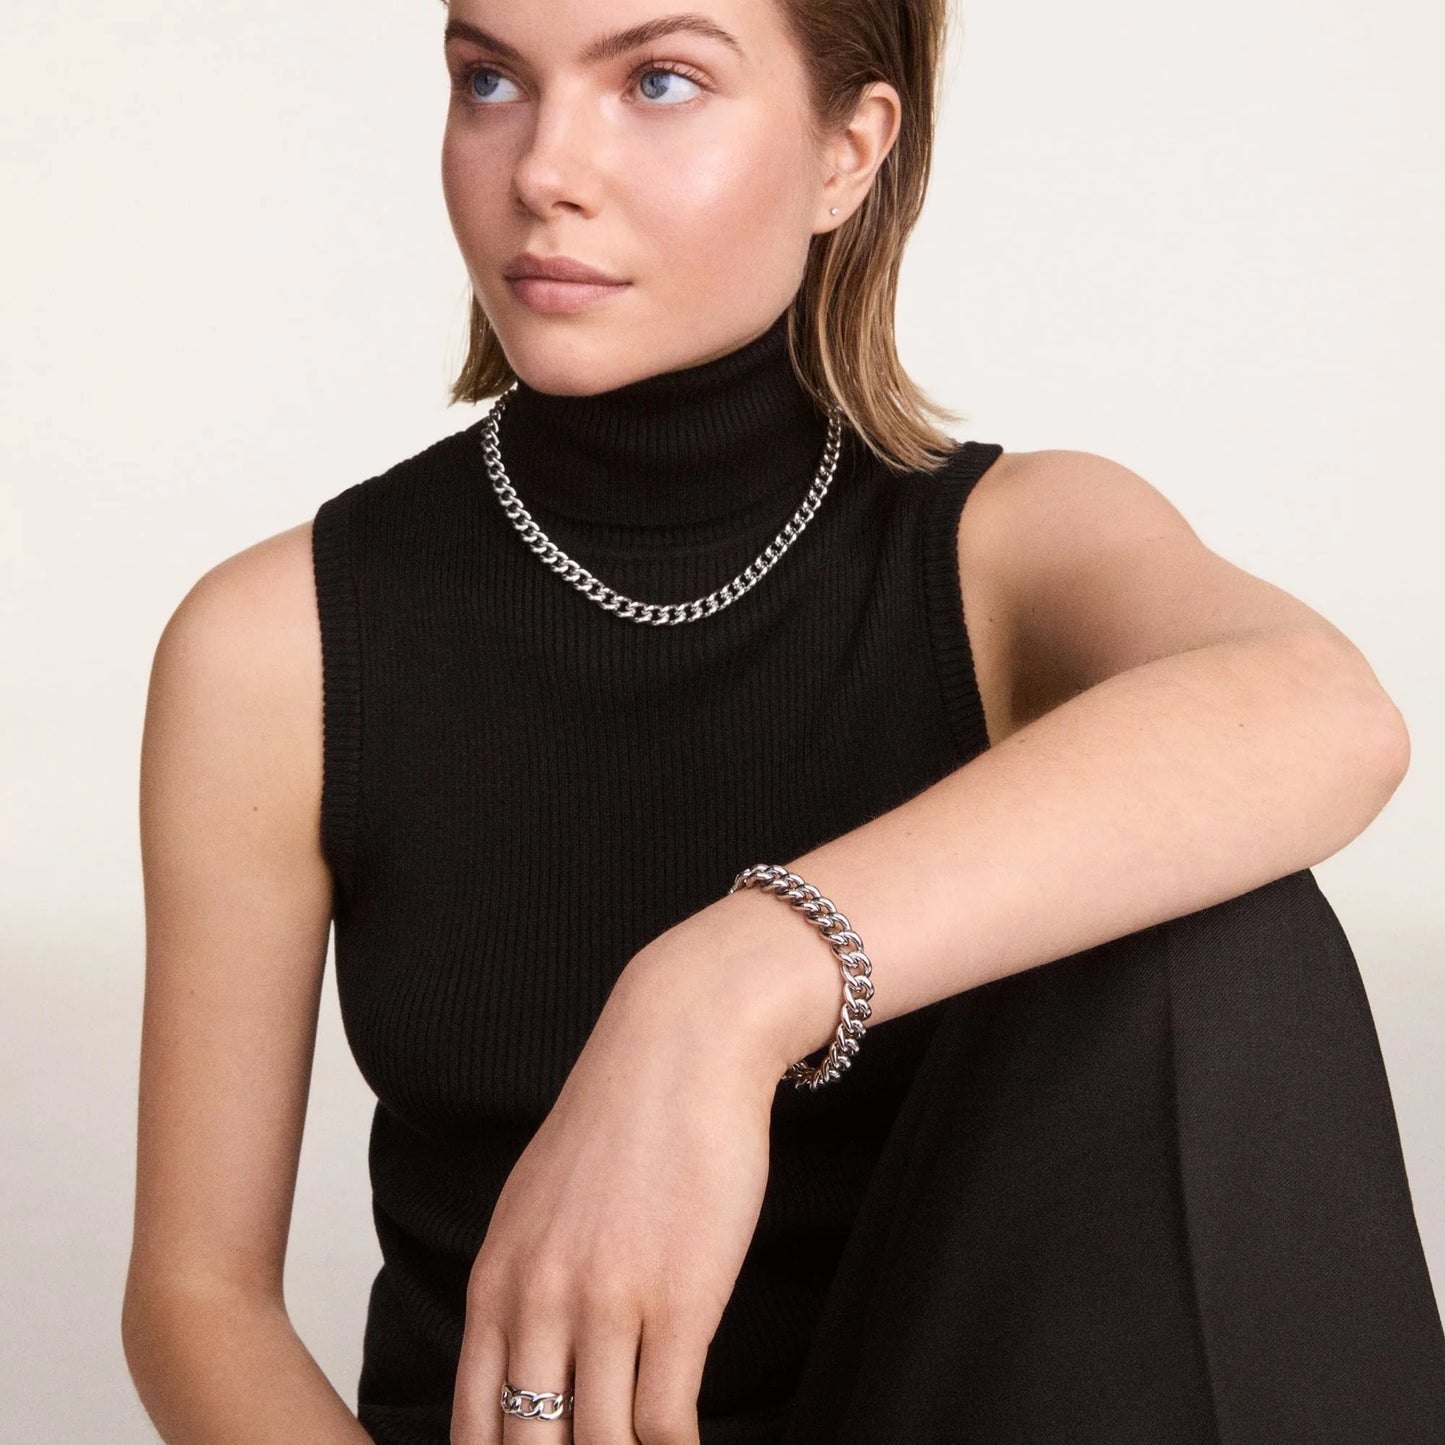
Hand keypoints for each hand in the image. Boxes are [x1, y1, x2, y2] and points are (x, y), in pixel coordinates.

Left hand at [450, 947, 783, 1443]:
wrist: (683, 1045)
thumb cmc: (621, 1120)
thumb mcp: (537, 1202)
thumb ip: (522, 1282)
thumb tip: (522, 1357)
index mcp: (496, 1281)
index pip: (473, 1427)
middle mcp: (538, 1301)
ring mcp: (607, 1304)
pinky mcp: (680, 1301)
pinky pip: (665, 1422)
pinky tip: (689, 1444)